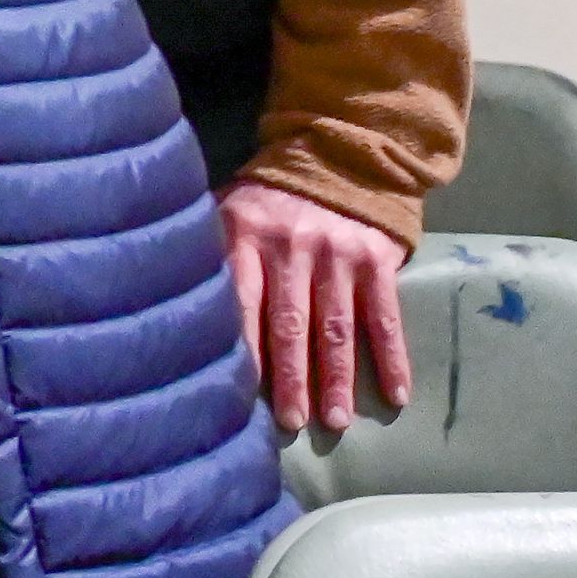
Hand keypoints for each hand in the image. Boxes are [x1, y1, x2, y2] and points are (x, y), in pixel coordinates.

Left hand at [221, 179, 410, 432]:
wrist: (336, 155)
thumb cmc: (268, 198)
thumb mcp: (227, 209)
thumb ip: (211, 254)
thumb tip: (180, 311)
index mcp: (246, 234)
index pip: (241, 299)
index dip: (242, 347)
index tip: (237, 392)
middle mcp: (292, 245)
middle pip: (291, 322)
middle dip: (292, 377)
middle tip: (293, 422)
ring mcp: (338, 254)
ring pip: (337, 327)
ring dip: (338, 379)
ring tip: (336, 421)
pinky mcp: (376, 259)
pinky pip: (385, 317)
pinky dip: (392, 358)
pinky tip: (396, 396)